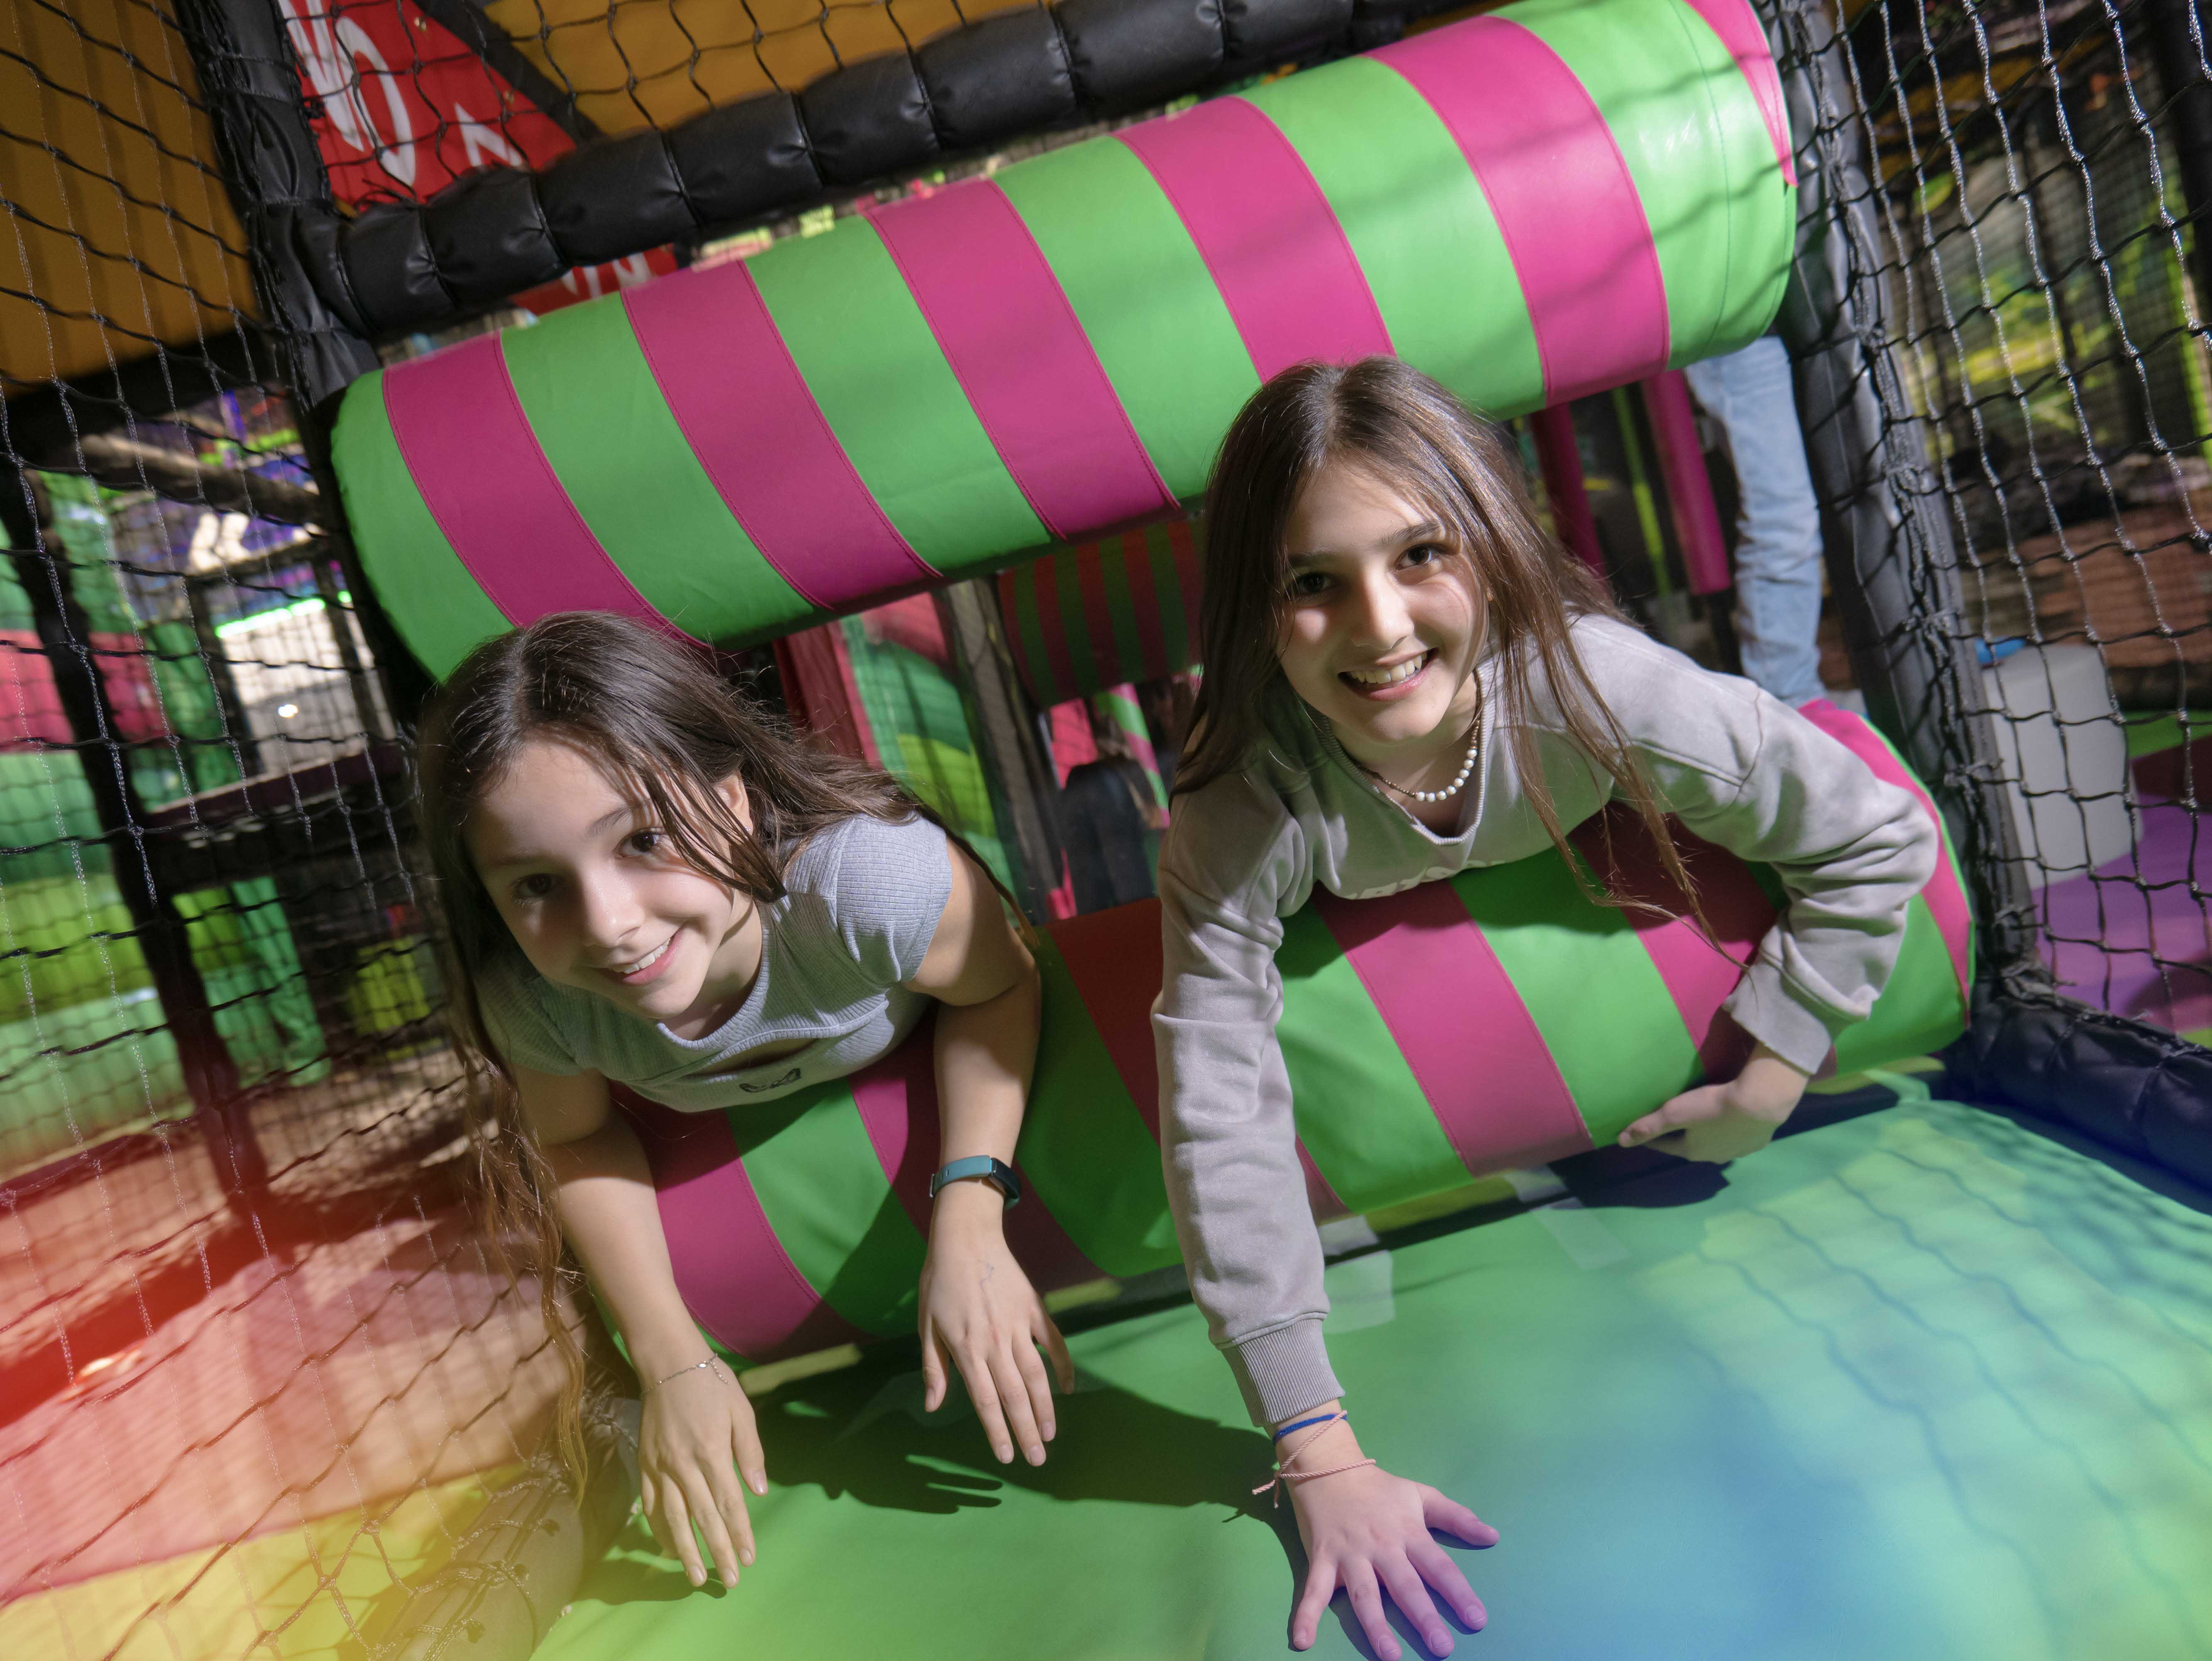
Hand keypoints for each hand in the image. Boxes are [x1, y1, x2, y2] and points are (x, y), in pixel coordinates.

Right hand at [635, 1357, 767, 1588]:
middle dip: (718, 1552)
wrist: (668, 1363)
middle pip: (704, 1518)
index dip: (740, 1533)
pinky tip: (669, 1548)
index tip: (749, 1558)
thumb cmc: (713, 1384)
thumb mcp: (742, 1410)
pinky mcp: (646, 1465)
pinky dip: (659, 1530)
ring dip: (686, 1551)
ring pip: (674, 1519)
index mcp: (713, 1451)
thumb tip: (758, 1491)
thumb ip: (750, 1453)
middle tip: (729, 1581)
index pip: (730, 1503)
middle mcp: (685, 1465)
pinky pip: (652, 1506)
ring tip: (695, 1577)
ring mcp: (661, 1467)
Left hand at [917, 1180, 1073, 1465]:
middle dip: (1028, 1431)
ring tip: (1052, 1435)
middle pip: (1015, 1395)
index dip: (997, 1431)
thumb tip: (933, 1406)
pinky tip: (1068, 1388)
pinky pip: (1053, 1342)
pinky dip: (1063, 1365)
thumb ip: (934, 1368)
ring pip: (1037, 1374)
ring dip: (1046, 1407)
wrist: (965, 1237)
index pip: (986, 1401)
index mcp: (967, 1348)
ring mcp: (1018, 1324)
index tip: (1007, 1457)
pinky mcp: (1034, 1308)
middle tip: (1038, 1460)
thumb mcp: (927, 1325)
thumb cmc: (939, 1282)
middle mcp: (995, 1341)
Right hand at [1282, 1418, 1496, 1658]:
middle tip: (1442, 1648)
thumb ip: (1457, 1517)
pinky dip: (1306, 1614)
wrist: (1329, 1467)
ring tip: (1390, 1656)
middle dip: (1424, 1617)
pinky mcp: (1321, 1558)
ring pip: (1364, 1594)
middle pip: (1405, 1586)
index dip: (1458, 1593)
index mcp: (1408, 1532)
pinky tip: (1303, 1640)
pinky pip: (1312, 1589)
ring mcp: (1349, 1554)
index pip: (1439, 1566)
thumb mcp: (1421, 1495)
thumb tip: (1493, 1536)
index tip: (1477, 1619)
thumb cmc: (1379, 1489)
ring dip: (1375, 1626)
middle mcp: (1381, 1547)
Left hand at [1617, 1043, 1810, 1162]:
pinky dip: (1732, 1130)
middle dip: (1684, 1136)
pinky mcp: (1758, 1141)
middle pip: (1694, 1145)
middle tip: (1678, 1122)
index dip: (1655, 1137)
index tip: (1647, 1131)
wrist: (1760, 1102)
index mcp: (1693, 1151)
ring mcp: (1740, 1151)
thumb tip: (1621, 1141)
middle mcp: (1716, 1156)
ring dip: (1710, 1134)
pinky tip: (1733, 1120)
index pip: (1667, 1145)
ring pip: (1718, 1142)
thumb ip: (1648, 1126)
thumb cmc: (1712, 1107)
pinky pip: (1740, 1136)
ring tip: (1705, 1120)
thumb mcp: (1674, 1113)